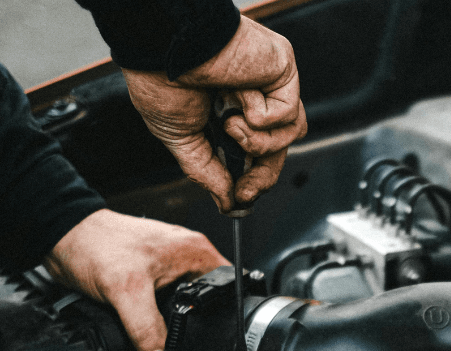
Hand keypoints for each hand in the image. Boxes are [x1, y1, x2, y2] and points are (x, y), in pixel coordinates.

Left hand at [46, 210, 226, 350]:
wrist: (63, 238)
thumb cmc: (96, 245)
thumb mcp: (126, 291)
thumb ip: (147, 329)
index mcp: (196, 253)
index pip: (228, 290)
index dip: (225, 318)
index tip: (215, 340)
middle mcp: (187, 259)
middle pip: (208, 303)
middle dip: (197, 325)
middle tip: (182, 342)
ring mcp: (169, 269)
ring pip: (185, 306)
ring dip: (175, 323)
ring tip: (163, 334)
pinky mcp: (152, 279)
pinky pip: (165, 306)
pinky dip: (157, 320)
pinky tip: (148, 328)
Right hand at [122, 16, 306, 212]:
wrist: (162, 48)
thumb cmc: (161, 78)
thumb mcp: (181, 138)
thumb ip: (206, 172)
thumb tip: (226, 203)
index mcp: (229, 111)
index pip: (257, 153)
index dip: (253, 180)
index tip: (240, 199)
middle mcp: (254, 97)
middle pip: (279, 149)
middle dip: (261, 176)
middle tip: (244, 190)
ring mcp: (270, 83)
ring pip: (289, 134)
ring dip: (257, 142)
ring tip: (230, 124)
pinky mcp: (283, 70)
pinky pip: (287, 114)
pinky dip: (260, 115)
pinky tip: (237, 96)